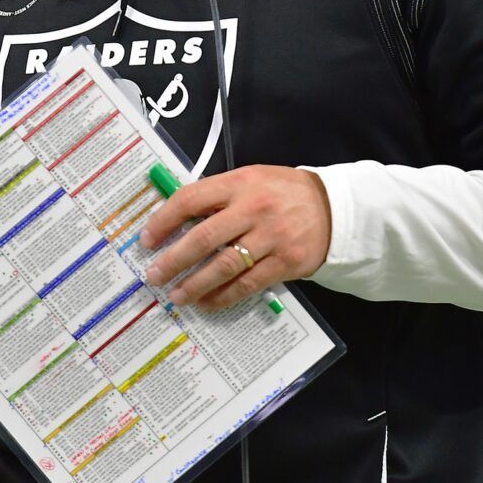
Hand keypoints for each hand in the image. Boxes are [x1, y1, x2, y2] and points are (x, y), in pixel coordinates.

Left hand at [137, 165, 331, 309]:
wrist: (335, 209)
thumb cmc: (284, 193)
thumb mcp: (252, 180)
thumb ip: (218, 196)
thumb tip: (176, 221)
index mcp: (240, 183)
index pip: (192, 199)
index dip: (164, 220)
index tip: (147, 239)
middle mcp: (254, 209)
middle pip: (204, 237)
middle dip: (174, 259)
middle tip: (154, 274)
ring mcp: (271, 238)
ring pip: (224, 266)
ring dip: (195, 284)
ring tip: (176, 295)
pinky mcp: (285, 263)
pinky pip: (247, 284)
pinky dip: (223, 296)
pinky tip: (206, 302)